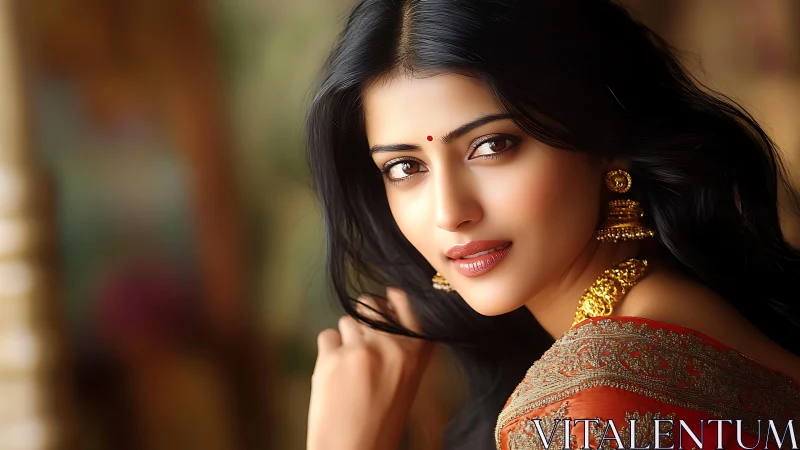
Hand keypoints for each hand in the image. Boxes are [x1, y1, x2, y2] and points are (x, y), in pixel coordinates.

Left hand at [307, 286, 433, 449]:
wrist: (356, 449)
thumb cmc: (381, 417)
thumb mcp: (406, 378)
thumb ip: (400, 345)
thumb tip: (383, 307)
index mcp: (417, 350)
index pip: (404, 301)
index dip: (389, 300)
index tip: (383, 303)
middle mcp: (392, 345)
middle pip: (370, 305)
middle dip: (362, 320)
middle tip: (361, 346)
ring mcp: (361, 349)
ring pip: (347, 321)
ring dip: (345, 339)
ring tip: (349, 368)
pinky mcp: (332, 358)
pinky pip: (326, 336)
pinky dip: (327, 351)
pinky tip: (334, 374)